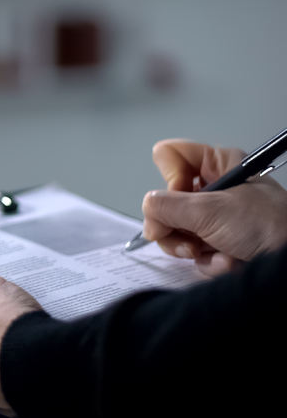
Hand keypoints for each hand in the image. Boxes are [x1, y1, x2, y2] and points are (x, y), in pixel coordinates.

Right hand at [143, 139, 286, 275]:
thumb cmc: (270, 226)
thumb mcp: (210, 211)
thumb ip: (165, 208)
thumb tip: (147, 212)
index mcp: (219, 164)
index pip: (170, 157)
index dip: (170, 179)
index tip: (184, 198)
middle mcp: (216, 188)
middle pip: (167, 199)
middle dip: (175, 225)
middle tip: (190, 238)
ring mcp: (217, 217)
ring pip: (176, 229)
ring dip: (193, 248)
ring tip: (215, 252)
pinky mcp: (221, 243)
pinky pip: (194, 250)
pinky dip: (209, 261)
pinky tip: (230, 261)